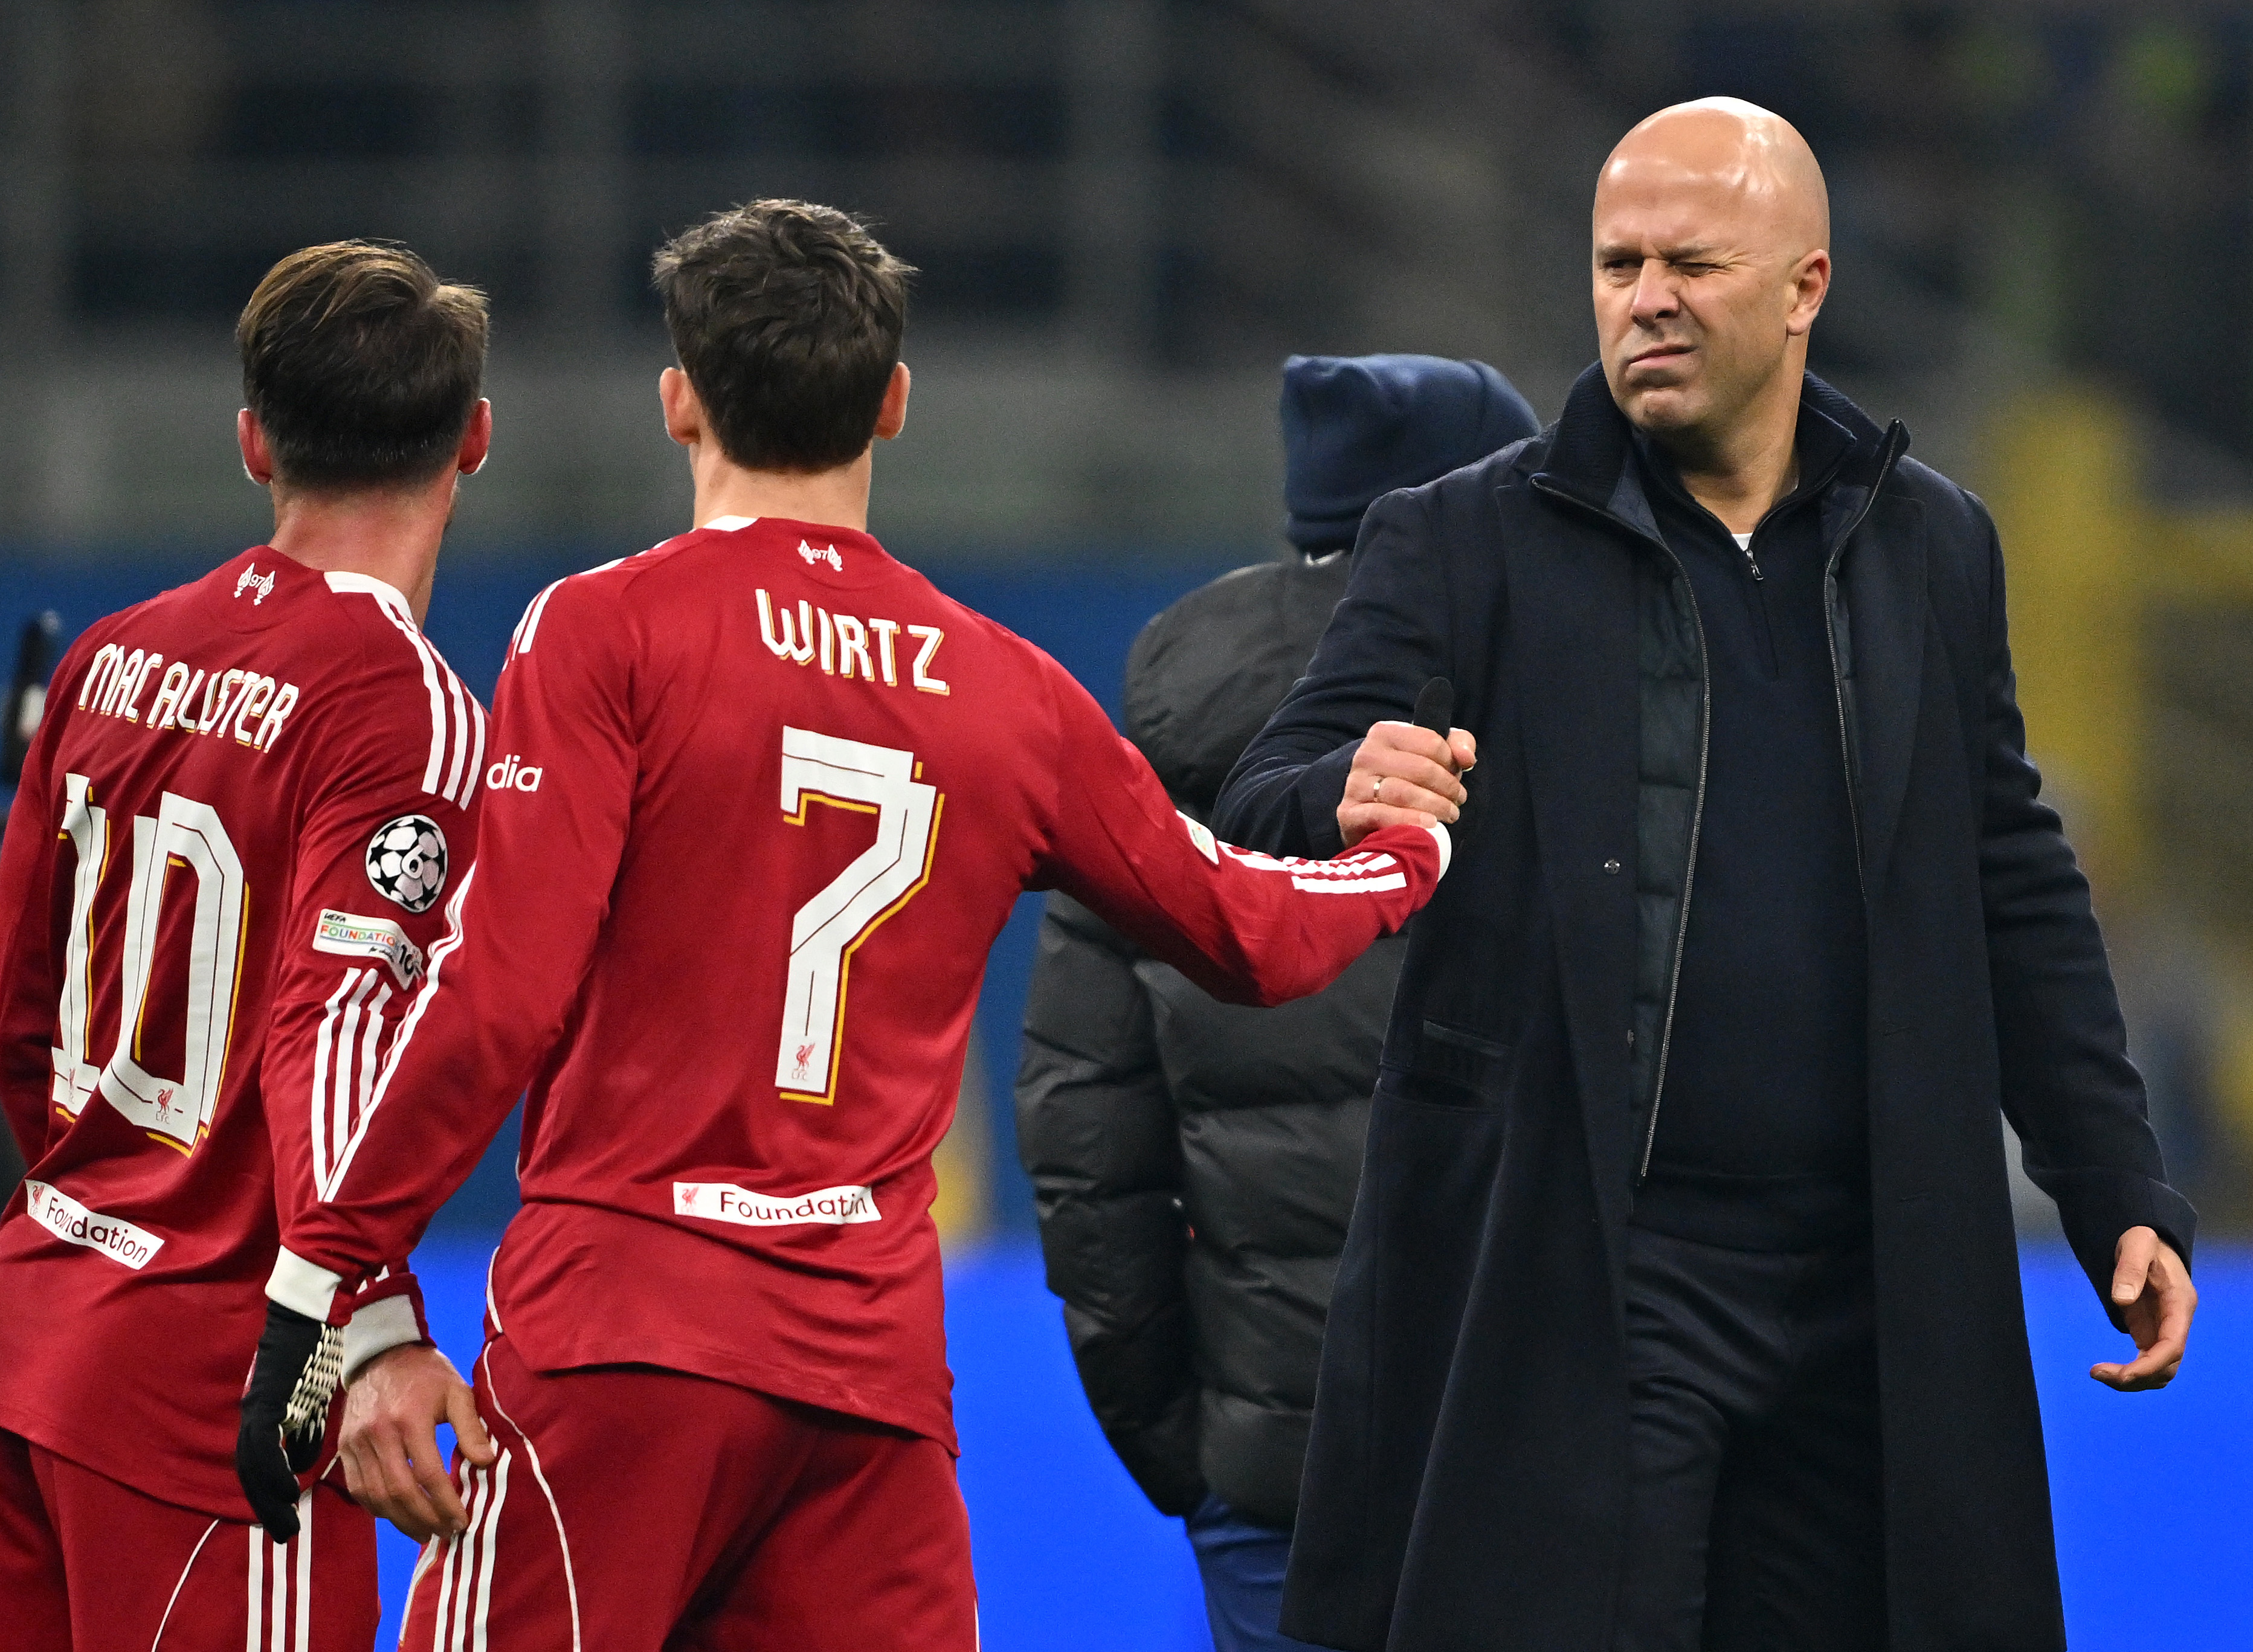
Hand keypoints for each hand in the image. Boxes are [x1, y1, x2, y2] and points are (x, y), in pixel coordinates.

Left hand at [237, 1300, 345, 1540]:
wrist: (307, 1314)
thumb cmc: (311, 1351)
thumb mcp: (310, 1398)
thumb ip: (305, 1430)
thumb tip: (304, 1463)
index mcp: (261, 1417)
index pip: (256, 1467)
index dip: (266, 1495)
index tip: (283, 1518)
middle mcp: (252, 1417)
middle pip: (250, 1474)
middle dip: (266, 1507)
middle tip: (284, 1533)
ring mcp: (257, 1410)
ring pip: (253, 1466)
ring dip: (268, 1499)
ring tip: (288, 1522)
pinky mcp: (268, 1402)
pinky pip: (266, 1446)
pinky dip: (275, 1472)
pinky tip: (290, 1489)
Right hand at [337, 1342, 496, 1541]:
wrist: (382, 1354)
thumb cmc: (427, 1374)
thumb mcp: (457, 1391)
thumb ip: (471, 1428)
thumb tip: (486, 1462)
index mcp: (409, 1419)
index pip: (428, 1473)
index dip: (445, 1503)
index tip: (462, 1520)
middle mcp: (378, 1434)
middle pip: (399, 1491)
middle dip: (424, 1518)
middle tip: (445, 1533)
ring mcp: (356, 1442)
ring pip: (375, 1495)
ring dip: (401, 1520)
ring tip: (425, 1532)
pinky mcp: (344, 1448)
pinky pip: (359, 1489)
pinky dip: (378, 1508)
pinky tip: (398, 1516)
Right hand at [1337, 721, 1476, 849]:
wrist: (1367, 812)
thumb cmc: (1406, 779)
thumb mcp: (1432, 755)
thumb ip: (1457, 744)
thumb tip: (1467, 757)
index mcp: (1385, 733)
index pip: (1431, 742)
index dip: (1451, 763)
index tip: (1456, 777)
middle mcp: (1366, 754)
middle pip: (1421, 769)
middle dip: (1448, 787)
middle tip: (1458, 801)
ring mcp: (1355, 784)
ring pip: (1404, 792)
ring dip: (1435, 806)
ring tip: (1449, 815)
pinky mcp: (1349, 813)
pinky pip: (1382, 815)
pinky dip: (1410, 821)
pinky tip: (1429, 825)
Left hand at [2089, 1225, 2194, 1390]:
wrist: (2144, 1240)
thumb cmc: (2142, 1239)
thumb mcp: (2137, 1244)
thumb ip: (2130, 1269)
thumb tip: (2121, 1300)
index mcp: (2179, 1304)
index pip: (2173, 1346)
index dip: (2151, 1365)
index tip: (2124, 1375)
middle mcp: (2177, 1322)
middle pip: (2167, 1365)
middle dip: (2137, 1377)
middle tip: (2098, 1373)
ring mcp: (2165, 1329)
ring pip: (2159, 1370)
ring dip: (2133, 1380)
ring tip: (2098, 1373)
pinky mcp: (2151, 1332)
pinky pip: (2148, 1362)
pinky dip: (2131, 1373)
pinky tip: (2107, 1371)